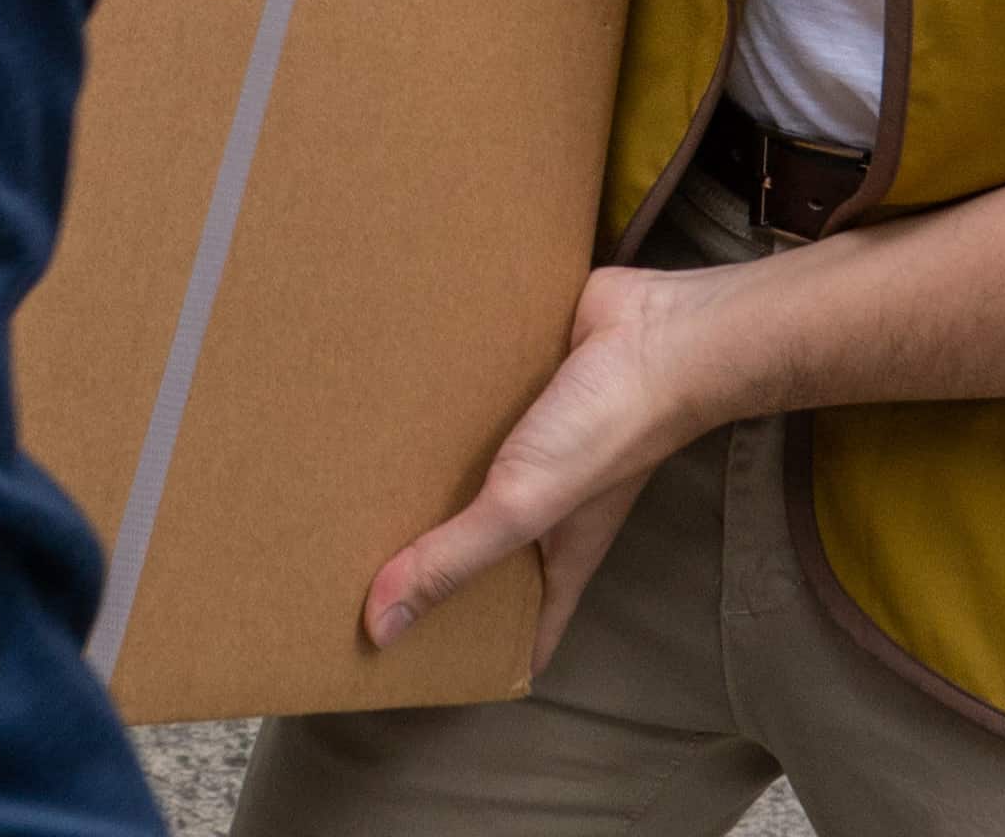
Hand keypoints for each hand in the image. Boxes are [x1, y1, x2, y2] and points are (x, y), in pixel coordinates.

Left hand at [366, 260, 737, 659]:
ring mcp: (538, 448)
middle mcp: (547, 507)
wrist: (655, 332)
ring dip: (426, 483)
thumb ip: (451, 560)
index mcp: (556, 554)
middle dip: (433, 567)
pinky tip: (387, 405)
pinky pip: (474, 412)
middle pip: (486, 555)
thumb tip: (379, 627)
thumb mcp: (522, 506)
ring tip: (349, 490)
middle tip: (355, 575)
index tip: (425, 673)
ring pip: (473, 480)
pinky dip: (439, 412)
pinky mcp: (527, 391)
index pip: (523, 631)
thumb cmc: (606, 431)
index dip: (485, 658)